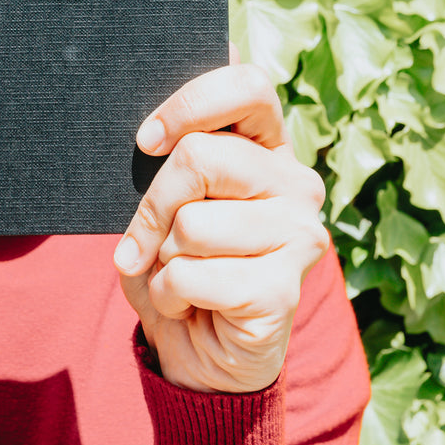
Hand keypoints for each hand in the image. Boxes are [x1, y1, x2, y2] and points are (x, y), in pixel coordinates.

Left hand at [114, 53, 327, 394]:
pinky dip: (168, 294)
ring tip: (178, 277)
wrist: (201, 358)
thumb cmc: (180, 268)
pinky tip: (190, 306)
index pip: (247, 86)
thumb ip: (172, 166)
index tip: (146, 142)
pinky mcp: (284, 289)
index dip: (189, 105)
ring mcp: (300, 236)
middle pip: (201, 156)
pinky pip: (191, 274)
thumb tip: (152, 138)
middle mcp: (296, 185)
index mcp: (269, 150)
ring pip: (191, 223)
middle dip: (154, 204)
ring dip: (161, 258)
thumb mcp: (167, 207)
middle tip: (145, 242)